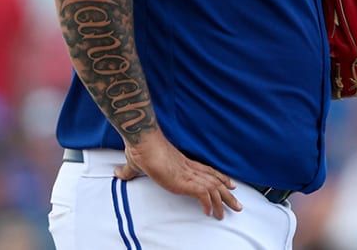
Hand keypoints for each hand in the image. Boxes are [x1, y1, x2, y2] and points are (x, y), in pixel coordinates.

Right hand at [115, 130, 242, 219]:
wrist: (142, 142)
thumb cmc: (140, 149)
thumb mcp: (135, 163)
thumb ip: (129, 171)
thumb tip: (118, 173)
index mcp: (184, 163)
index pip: (208, 171)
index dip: (220, 179)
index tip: (230, 185)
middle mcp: (190, 169)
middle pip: (216, 181)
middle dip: (228, 195)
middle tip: (237, 205)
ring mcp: (188, 175)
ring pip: (213, 189)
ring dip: (222, 202)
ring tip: (228, 213)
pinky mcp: (184, 181)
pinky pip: (203, 194)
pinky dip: (209, 203)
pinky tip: (210, 212)